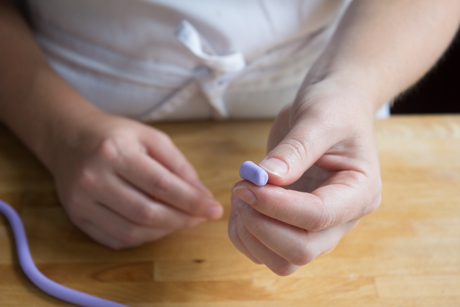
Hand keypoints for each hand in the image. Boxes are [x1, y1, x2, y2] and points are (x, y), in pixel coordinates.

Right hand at [49, 114, 222, 248]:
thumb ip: (178, 165)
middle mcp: (93, 179)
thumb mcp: (151, 137)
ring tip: (182, 219)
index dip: (192, 201)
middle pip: (147, 213)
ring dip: (165, 231)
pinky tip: (158, 225)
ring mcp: (81, 202)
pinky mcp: (77, 218)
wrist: (68, 138)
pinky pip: (117, 240)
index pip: (161, 185)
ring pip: (132, 232)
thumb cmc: (116, 135)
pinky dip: (144, 237)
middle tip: (201, 217)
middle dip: (182, 219)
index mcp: (114, 152)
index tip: (214, 209)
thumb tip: (202, 195)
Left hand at [228, 82, 381, 274]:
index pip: (317, 217)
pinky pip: (264, 250)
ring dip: (250, 234)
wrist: (334, 106)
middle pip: (300, 251)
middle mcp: (341, 218)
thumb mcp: (319, 118)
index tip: (246, 184)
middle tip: (242, 189)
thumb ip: (295, 150)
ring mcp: (317, 227)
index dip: (276, 206)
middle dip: (262, 226)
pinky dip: (243, 234)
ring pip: (282, 261)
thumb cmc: (334, 107)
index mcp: (359, 193)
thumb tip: (265, 179)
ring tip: (240, 192)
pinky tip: (240, 203)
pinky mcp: (293, 225)